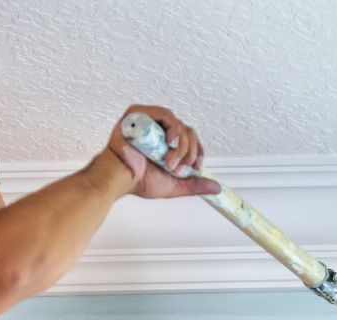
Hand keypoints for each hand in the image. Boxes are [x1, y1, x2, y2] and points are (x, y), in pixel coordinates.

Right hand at [105, 104, 220, 199]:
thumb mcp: (174, 185)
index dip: (197, 152)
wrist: (120, 178)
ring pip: (180, 125)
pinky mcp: (140, 114)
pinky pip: (166, 114)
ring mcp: (150, 121)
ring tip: (169, 161)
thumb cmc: (139, 181)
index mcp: (166, 143)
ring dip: (181, 146)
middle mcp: (159, 131)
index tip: (195, 167)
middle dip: (189, 153)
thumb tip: (216, 188)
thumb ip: (194, 184)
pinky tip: (169, 143)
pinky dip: (173, 129)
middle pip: (188, 132)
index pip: (190, 140)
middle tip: (177, 168)